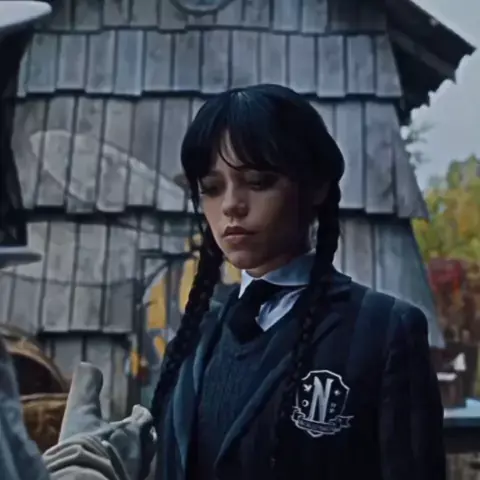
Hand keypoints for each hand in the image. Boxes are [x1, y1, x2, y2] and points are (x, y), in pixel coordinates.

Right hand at [50, 362, 155, 479]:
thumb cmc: (85, 446)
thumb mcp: (82, 413)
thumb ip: (87, 388)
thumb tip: (86, 364)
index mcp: (133, 431)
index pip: (144, 419)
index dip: (141, 414)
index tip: (136, 410)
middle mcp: (141, 453)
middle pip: (150, 442)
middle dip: (146, 436)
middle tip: (140, 433)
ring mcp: (137, 474)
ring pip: (145, 462)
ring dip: (140, 456)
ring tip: (133, 455)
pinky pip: (134, 478)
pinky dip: (130, 473)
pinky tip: (122, 473)